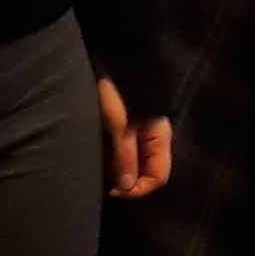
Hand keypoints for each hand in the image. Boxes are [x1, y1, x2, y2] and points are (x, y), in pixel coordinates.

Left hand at [96, 72, 172, 199]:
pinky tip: (94, 155)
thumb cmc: (114, 91)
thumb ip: (125, 156)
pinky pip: (120, 156)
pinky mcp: (122, 131)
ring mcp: (137, 136)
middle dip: (123, 181)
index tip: (112, 191)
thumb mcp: (119, 124)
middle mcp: (152, 140)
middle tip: (100, 179)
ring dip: (114, 171)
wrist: (104, 64)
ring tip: (94, 164)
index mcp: (159, 137)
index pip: (158, 176)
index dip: (137, 189)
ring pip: (130, 166)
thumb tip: (127, 187)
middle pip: (145, 173)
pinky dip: (109, 160)